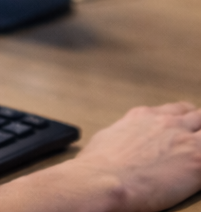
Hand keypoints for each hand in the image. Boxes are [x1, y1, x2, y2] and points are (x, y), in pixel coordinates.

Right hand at [73, 102, 200, 211]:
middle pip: (196, 114)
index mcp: (143, 116)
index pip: (174, 110)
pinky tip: (200, 169)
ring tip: (197, 153)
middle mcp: (165, 122)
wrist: (105, 179)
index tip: (185, 129)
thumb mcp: (109, 137)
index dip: (183, 119)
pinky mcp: (196, 159)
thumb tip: (123, 140)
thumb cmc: (100, 165)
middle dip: (200, 124)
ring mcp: (183, 138)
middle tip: (197, 139)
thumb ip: (124, 133)